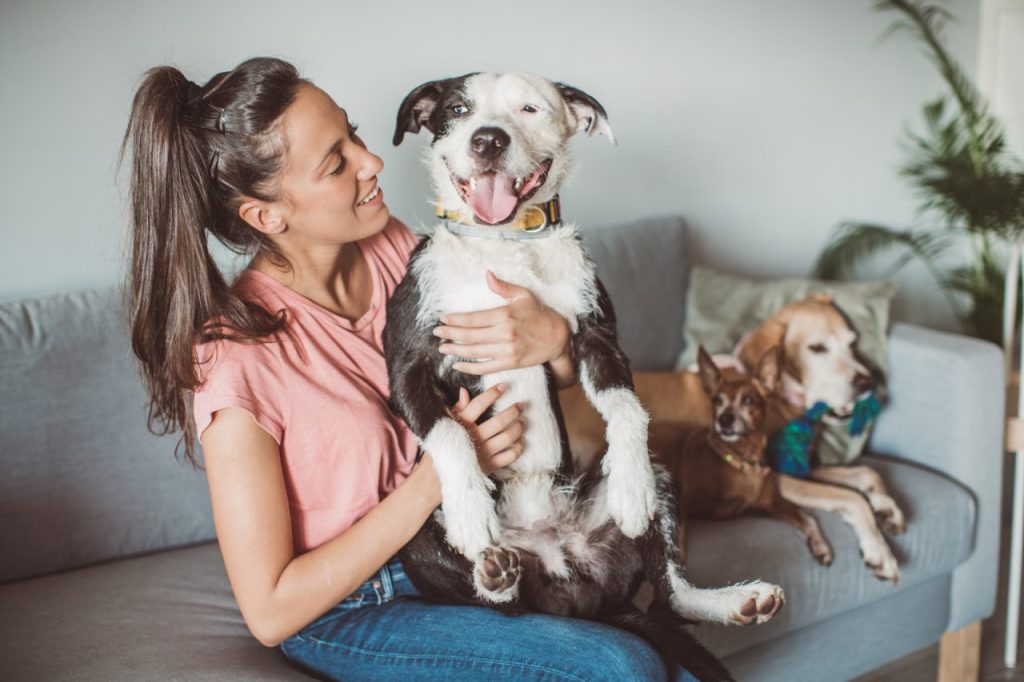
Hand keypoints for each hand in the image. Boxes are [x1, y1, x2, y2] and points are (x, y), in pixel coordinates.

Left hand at [433, 271, 570, 375]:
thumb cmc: (538, 314)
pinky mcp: (510, 363)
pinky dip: (470, 368)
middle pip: (470, 335)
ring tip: (443, 348)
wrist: (557, 337)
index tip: (443, 319)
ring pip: (475, 352)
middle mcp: (504, 334)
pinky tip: (458, 365)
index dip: (455, 319)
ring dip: (456, 350)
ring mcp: (507, 351)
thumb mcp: (523, 295)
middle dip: (450, 334)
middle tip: (437, 333)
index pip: (473, 318)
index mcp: (505, 315)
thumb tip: (487, 275)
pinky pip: (485, 367)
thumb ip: (503, 287)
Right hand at [452, 383, 524, 474]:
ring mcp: (483, 453)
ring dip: (518, 428)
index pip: (479, 404)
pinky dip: (518, 447)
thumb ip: (458, 408)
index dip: (492, 393)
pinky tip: (520, 441)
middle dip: (513, 411)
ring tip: (523, 422)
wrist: (440, 476)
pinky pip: (510, 455)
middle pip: (499, 421)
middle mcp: (474, 438)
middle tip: (521, 405)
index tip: (503, 386)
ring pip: (507, 437)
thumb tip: (464, 390)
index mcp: (462, 425)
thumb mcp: (447, 425)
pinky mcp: (489, 466)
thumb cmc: (445, 446)